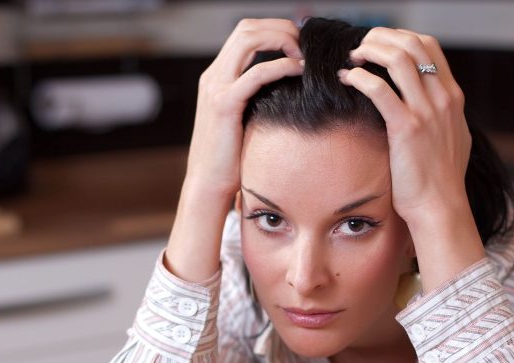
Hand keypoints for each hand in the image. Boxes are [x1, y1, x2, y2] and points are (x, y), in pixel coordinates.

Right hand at [167, 19, 302, 281]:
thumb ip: (259, 98)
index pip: (245, 33)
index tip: (300, 45)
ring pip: (248, 39)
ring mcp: (216, 87)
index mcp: (217, 76)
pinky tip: (299, 72)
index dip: (274, 30)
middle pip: (247, 28)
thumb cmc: (231, 157)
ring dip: (280, 40)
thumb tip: (291, 89)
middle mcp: (213, 75)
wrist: (208, 184)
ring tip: (302, 55)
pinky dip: (281, 66)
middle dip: (280, 28)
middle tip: (305, 45)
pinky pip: (256, 73)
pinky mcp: (224, 104)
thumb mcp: (246, 119)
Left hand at [338, 29, 484, 287]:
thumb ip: (440, 114)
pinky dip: (359, 77)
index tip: (380, 43)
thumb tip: (426, 100)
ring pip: (398, 58)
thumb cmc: (440, 179)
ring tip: (352, 58)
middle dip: (382, 37)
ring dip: (370, 51)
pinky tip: (346, 79)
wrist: (440, 207)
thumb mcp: (451, 138)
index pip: (429, 46)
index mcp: (453, 97)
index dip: (401, 36)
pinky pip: (379, 89)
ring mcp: (427, 112)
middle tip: (361, 46)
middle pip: (412, 44)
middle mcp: (443, 98)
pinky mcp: (407, 127)